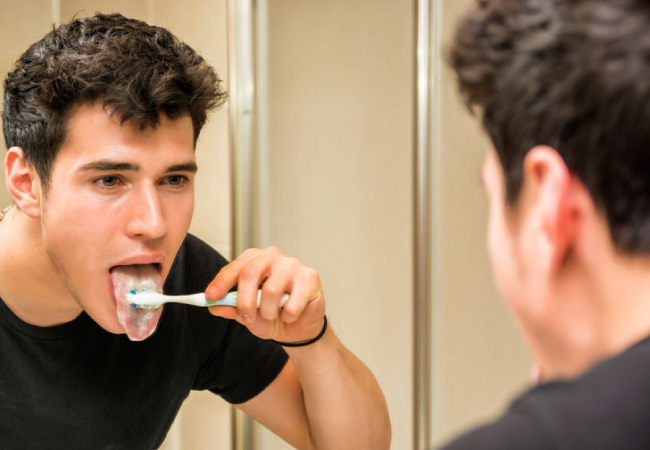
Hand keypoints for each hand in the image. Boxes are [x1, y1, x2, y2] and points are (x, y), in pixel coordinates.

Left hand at [205, 247, 325, 343]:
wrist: (299, 327)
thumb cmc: (272, 314)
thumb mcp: (247, 315)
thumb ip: (231, 308)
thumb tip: (213, 306)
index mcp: (254, 260)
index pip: (235, 267)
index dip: (221, 283)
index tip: (211, 297)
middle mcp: (272, 256)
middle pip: (250, 272)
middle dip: (244, 301)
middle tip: (246, 318)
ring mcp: (292, 264)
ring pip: (271, 290)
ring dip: (268, 312)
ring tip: (273, 316)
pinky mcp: (310, 277)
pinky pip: (292, 303)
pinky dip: (288, 316)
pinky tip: (291, 314)